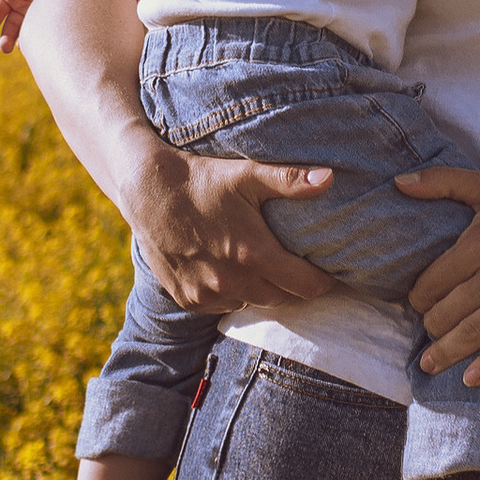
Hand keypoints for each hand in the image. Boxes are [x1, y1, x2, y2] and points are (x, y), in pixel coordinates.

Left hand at [0, 0, 52, 51]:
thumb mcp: (56, 6)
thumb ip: (54, 23)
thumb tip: (55, 44)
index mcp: (47, 12)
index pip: (37, 31)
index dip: (32, 43)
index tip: (30, 52)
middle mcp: (33, 8)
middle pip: (22, 29)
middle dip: (16, 41)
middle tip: (13, 51)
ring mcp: (20, 1)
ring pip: (9, 23)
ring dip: (5, 36)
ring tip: (3, 47)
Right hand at [126, 142, 337, 313]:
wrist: (148, 190)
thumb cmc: (203, 179)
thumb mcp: (247, 174)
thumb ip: (290, 181)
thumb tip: (330, 179)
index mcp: (253, 254)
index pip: (306, 286)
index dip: (324, 281)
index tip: (331, 273)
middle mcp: (231, 281)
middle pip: (282, 300)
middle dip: (296, 288)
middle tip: (300, 269)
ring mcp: (207, 294)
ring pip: (252, 303)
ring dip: (262, 291)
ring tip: (264, 268)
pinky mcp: (187, 299)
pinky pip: (223, 305)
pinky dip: (232, 293)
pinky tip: (230, 271)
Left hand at [395, 164, 479, 383]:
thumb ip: (442, 182)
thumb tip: (398, 183)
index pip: (433, 281)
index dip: (418, 297)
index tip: (417, 302)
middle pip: (449, 311)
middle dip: (431, 326)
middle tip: (427, 329)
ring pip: (475, 332)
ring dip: (447, 352)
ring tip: (429, 364)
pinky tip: (470, 379)